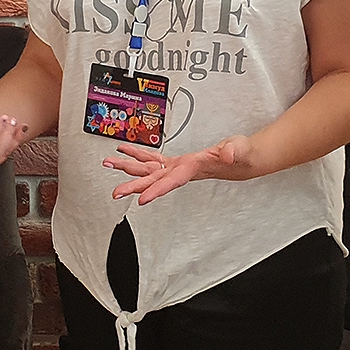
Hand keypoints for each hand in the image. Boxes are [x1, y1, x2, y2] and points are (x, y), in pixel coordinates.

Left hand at [104, 135, 257, 205]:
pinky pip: (154, 159)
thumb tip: (227, 155)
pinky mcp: (177, 162)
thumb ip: (232, 152)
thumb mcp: (238, 149)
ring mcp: (177, 167)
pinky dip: (139, 155)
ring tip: (109, 163)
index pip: (172, 182)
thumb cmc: (240, 153)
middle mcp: (181, 171)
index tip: (141, 200)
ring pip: (149, 169)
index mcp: (193, 169)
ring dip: (128, 167)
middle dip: (134, 186)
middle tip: (115, 193)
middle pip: (154, 181)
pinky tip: (126, 151)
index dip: (156, 191)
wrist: (241, 159)